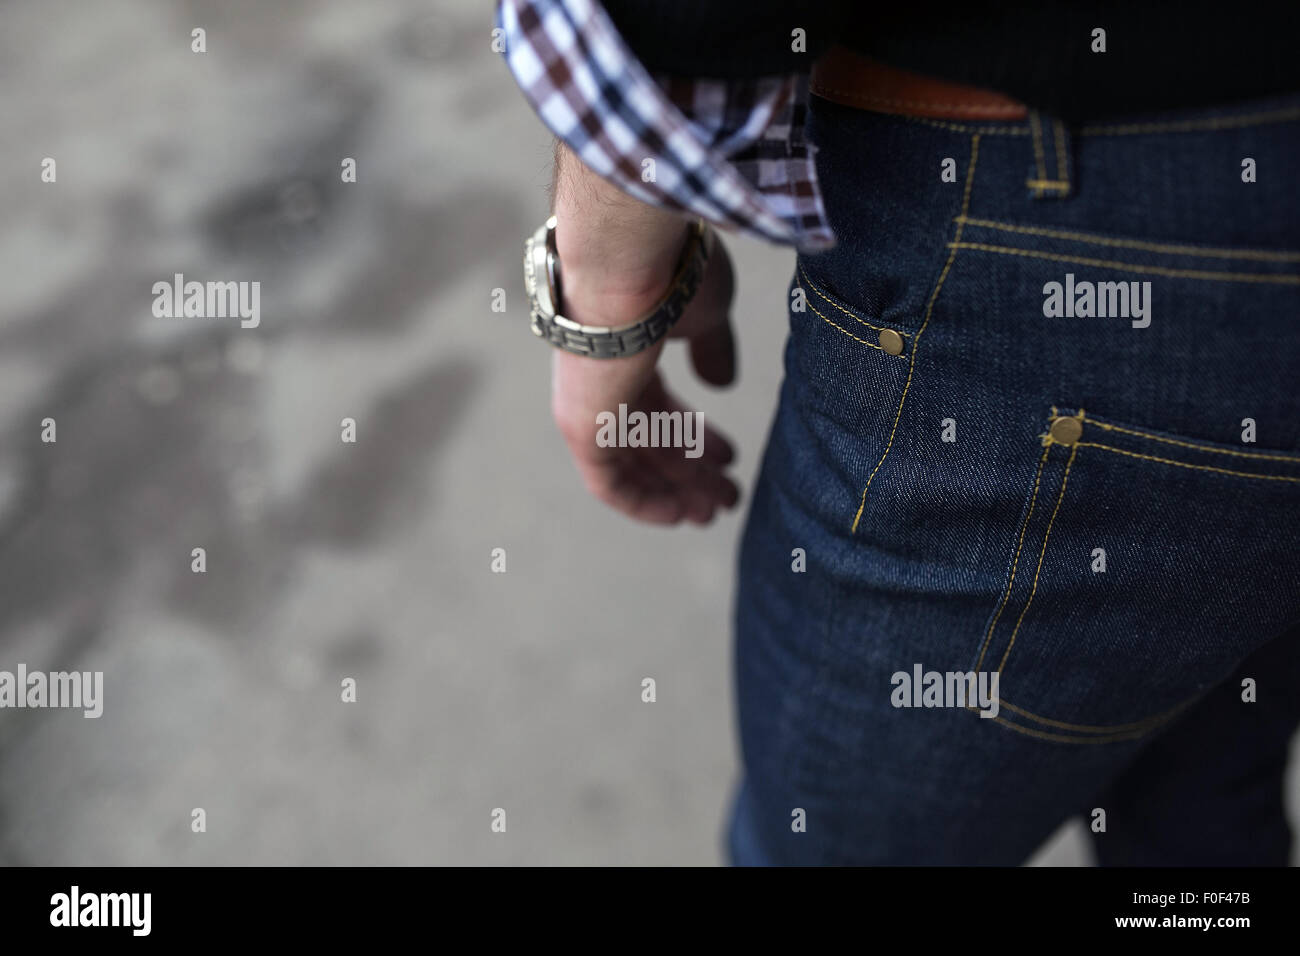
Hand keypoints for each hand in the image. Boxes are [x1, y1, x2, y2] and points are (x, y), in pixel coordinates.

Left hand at [551, 237, 740, 524]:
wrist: (629, 259)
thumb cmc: (670, 272)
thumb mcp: (706, 314)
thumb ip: (712, 349)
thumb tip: (720, 383)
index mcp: (626, 348)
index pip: (657, 403)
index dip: (695, 434)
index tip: (729, 457)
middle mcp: (600, 378)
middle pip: (648, 437)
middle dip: (690, 469)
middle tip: (726, 494)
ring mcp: (587, 403)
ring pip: (634, 461)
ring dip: (677, 489)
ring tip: (715, 511)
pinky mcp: (581, 428)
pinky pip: (608, 483)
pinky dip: (642, 502)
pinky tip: (677, 517)